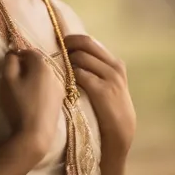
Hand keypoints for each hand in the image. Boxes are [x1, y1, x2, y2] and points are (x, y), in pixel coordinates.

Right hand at [0, 49, 64, 155]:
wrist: (35, 135)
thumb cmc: (19, 105)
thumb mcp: (7, 80)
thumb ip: (9, 61)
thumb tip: (13, 52)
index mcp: (43, 65)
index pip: (30, 51)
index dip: (19, 54)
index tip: (10, 63)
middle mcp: (55, 74)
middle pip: (39, 63)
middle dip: (27, 66)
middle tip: (14, 77)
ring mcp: (60, 88)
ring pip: (45, 76)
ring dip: (35, 77)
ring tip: (23, 89)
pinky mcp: (60, 101)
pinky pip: (49, 88)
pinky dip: (41, 88)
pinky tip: (33, 100)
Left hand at [65, 35, 135, 153]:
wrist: (120, 134)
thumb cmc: (107, 109)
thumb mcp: (106, 84)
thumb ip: (94, 69)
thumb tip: (71, 55)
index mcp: (114, 63)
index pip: (89, 41)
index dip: (71, 40)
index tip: (58, 45)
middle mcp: (114, 66)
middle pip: (85, 43)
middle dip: (67, 44)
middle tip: (53, 51)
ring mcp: (111, 78)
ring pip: (81, 57)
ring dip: (66, 61)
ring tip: (58, 69)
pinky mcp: (103, 91)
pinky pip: (80, 74)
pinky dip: (70, 75)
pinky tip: (64, 83)